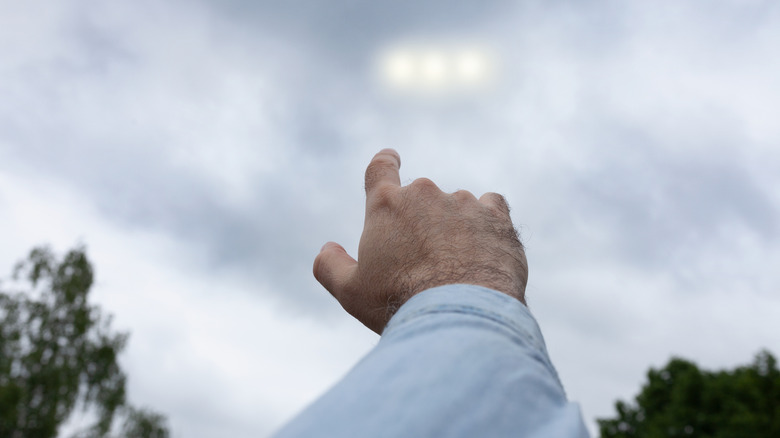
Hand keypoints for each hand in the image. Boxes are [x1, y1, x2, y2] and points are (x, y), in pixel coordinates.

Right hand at [313, 149, 527, 333]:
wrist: (459, 317)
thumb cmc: (398, 304)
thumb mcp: (351, 292)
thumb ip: (330, 266)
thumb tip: (326, 249)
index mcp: (386, 204)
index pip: (380, 168)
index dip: (384, 162)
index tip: (390, 158)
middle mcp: (425, 194)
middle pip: (420, 197)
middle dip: (421, 221)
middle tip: (423, 263)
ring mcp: (464, 202)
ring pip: (456, 205)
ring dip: (455, 225)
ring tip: (457, 268)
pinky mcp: (498, 217)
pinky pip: (492, 207)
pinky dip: (487, 223)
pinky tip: (486, 249)